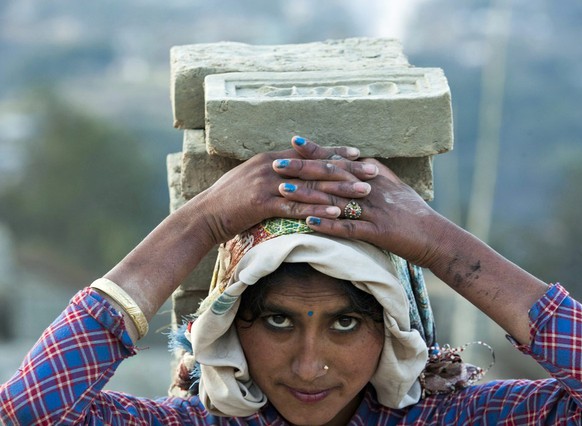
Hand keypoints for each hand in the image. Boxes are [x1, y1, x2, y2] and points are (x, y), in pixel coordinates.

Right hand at [193, 136, 379, 244]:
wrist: (204, 214)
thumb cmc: (230, 199)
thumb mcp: (252, 178)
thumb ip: (275, 172)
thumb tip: (294, 170)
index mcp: (272, 157)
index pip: (310, 153)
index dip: (336, 152)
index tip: (359, 153)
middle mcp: (273, 166)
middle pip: (317, 166)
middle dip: (347, 168)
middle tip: (373, 171)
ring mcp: (267, 184)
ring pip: (311, 185)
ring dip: (340, 189)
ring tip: (364, 192)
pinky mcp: (262, 204)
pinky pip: (295, 207)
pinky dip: (316, 209)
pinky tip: (335, 212)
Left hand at [274, 156, 444, 266]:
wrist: (434, 235)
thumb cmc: (411, 211)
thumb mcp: (391, 185)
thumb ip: (370, 172)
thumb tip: (352, 159)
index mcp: (373, 175)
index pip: (340, 159)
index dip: (316, 151)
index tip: (293, 142)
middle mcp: (371, 188)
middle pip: (332, 175)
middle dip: (303, 169)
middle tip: (276, 165)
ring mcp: (374, 209)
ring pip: (335, 199)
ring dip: (308, 195)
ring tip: (283, 191)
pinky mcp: (378, 232)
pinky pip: (349, 228)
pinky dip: (329, 224)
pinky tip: (308, 222)